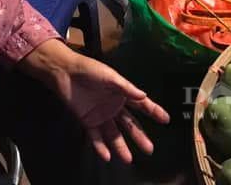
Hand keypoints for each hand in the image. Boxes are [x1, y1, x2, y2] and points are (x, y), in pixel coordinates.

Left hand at [24, 42, 169, 162]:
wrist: (64, 73)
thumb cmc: (89, 70)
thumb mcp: (109, 76)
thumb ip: (126, 87)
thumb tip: (143, 96)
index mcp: (121, 94)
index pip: (141, 105)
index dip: (154, 111)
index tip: (166, 120)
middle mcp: (113, 107)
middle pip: (130, 125)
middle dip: (140, 136)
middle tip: (150, 150)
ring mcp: (101, 115)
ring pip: (114, 134)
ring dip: (121, 147)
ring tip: (129, 160)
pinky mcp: (87, 120)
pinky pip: (95, 136)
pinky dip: (100, 147)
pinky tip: (107, 156)